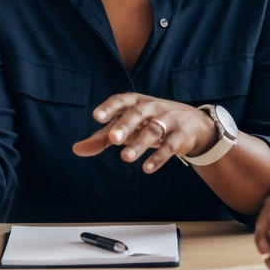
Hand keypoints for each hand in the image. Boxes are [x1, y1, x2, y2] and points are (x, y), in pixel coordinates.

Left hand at [71, 93, 219, 172]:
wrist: (193, 124)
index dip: (109, 108)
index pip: (121, 101)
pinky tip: (147, 168)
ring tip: (125, 158)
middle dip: (125, 125)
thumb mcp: (128, 127)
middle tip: (113, 139)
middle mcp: (152, 107)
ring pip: (153, 130)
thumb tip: (76, 150)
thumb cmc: (150, 122)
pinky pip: (169, 146)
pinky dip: (158, 157)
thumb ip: (103, 138)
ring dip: (139, 144)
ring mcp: (167, 120)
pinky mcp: (180, 136)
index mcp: (136, 102)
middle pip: (137, 113)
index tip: (96, 117)